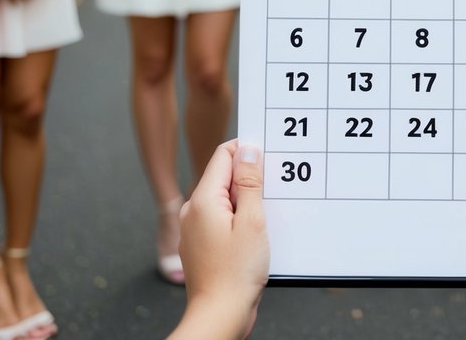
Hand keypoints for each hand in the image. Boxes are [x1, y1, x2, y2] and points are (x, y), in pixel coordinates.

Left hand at [171, 140, 268, 339]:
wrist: (219, 315)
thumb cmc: (236, 273)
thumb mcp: (252, 221)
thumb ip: (249, 183)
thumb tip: (248, 150)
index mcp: (203, 200)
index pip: (223, 155)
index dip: (247, 152)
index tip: (269, 160)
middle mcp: (193, 211)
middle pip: (223, 177)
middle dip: (249, 180)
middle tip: (272, 195)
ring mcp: (194, 228)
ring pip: (223, 199)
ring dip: (246, 202)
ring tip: (264, 220)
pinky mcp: (200, 244)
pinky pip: (220, 219)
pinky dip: (238, 219)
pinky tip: (254, 235)